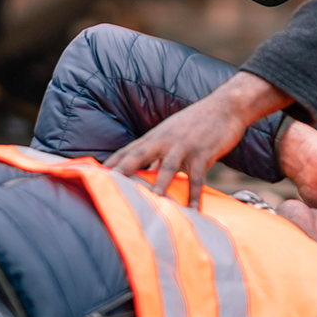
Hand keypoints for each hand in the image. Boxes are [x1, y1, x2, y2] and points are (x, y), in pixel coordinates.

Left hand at [105, 72, 291, 209]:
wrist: (226, 105)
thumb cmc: (197, 122)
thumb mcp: (172, 135)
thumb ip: (158, 155)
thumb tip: (145, 175)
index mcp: (155, 136)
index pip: (126, 151)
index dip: (109, 164)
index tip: (90, 176)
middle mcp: (164, 140)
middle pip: (137, 156)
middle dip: (120, 173)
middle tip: (103, 188)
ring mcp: (184, 145)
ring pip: (167, 167)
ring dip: (157, 186)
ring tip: (148, 204)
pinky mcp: (203, 152)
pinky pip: (198, 177)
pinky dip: (194, 195)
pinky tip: (192, 211)